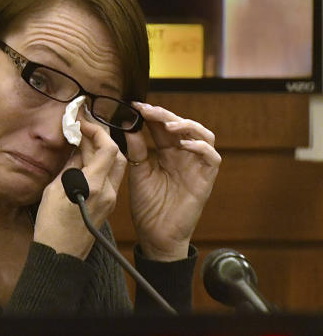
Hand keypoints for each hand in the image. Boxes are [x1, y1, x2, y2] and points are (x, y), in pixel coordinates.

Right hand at [35, 115, 126, 258]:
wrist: (60, 255)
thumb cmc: (52, 223)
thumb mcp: (54, 189)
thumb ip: (70, 165)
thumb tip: (77, 146)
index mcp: (94, 185)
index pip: (108, 148)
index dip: (96, 130)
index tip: (80, 122)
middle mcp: (108, 191)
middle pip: (117, 154)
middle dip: (102, 136)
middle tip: (83, 127)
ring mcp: (111, 199)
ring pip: (116, 165)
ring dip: (103, 149)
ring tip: (83, 140)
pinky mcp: (108, 205)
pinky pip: (110, 176)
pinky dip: (101, 162)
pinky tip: (85, 158)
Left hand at [125, 101, 220, 260]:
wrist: (156, 235)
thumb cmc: (147, 205)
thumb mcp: (138, 171)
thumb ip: (136, 149)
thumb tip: (129, 123)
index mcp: (166, 152)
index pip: (162, 125)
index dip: (151, 113)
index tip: (134, 105)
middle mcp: (183, 155)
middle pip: (182, 125)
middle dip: (165, 115)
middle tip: (147, 110)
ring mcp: (196, 166)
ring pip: (204, 135)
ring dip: (188, 125)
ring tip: (169, 125)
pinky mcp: (206, 180)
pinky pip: (212, 158)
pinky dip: (201, 147)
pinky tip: (184, 145)